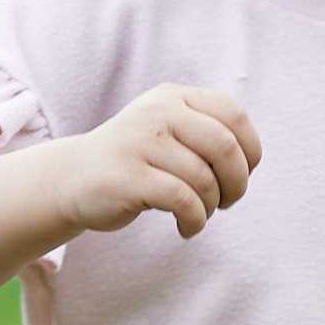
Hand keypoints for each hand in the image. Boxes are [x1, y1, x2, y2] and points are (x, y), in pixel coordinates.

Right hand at [62, 83, 260, 240]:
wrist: (75, 178)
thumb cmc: (137, 161)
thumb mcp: (170, 131)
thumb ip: (207, 133)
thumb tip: (249, 161)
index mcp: (174, 97)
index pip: (234, 116)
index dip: (249, 151)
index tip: (240, 174)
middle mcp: (157, 112)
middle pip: (225, 147)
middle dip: (237, 183)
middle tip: (227, 202)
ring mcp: (140, 142)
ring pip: (204, 179)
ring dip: (211, 207)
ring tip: (198, 215)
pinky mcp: (128, 177)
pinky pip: (183, 201)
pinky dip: (195, 221)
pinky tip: (186, 227)